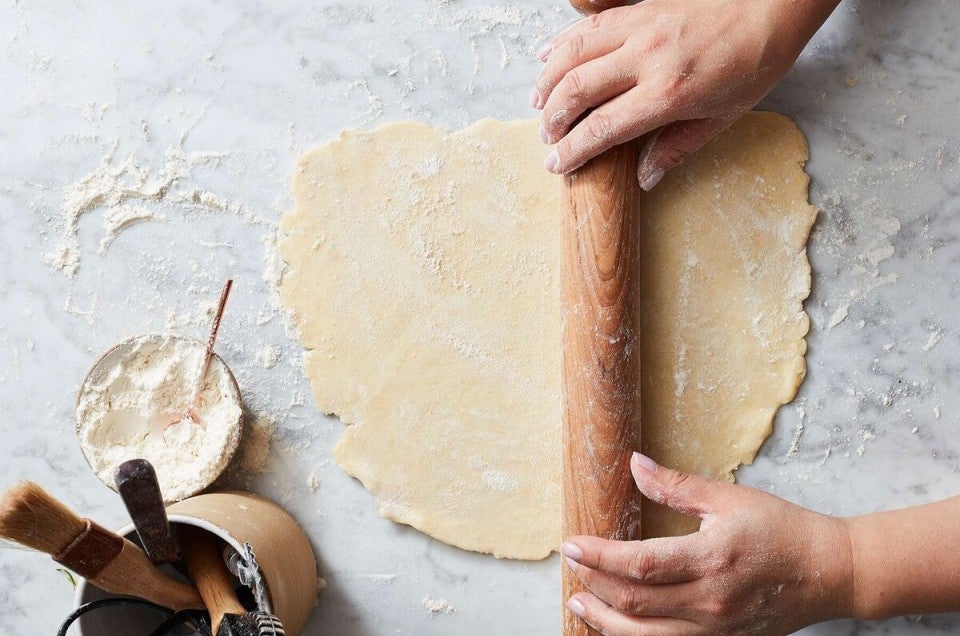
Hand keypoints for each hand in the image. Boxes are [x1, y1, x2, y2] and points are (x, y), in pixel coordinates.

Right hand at [533, 0, 838, 188]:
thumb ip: (676, 148)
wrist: (770, 5)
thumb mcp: (721, 117)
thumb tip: (643, 177)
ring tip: (538, 103)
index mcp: (667, 94)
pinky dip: (561, 43)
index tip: (555, 164)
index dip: (572, 151)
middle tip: (547, 137)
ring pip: (572, 53)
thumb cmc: (753, 63)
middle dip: (553, 119)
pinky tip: (546, 56)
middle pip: (576, 90)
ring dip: (547, 80)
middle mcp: (646, 58)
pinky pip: (588, 26)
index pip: (601, 129)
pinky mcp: (638, 8)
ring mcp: (640, 27)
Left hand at [562, 453, 853, 634]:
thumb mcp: (728, 498)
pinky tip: (617, 622)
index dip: (599, 557)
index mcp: (711, 558)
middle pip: (635, 602)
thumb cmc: (781, 529)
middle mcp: (710, 600)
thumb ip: (676, 485)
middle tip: (571, 566)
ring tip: (579, 602)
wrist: (830, 572)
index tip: (571, 544)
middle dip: (594, 585)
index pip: (639, 564)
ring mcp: (717, 629)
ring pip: (645, 635)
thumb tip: (634, 464)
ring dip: (605, 620)